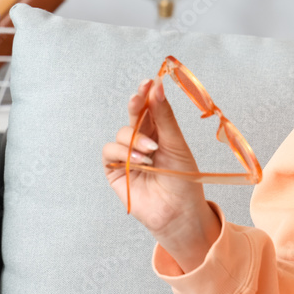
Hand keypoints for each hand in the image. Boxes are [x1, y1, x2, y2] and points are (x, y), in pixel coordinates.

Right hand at [102, 78, 220, 271]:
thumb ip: (164, 117)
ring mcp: (128, 155)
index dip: (147, 94)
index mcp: (160, 132)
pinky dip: (123, 152)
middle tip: (140, 95)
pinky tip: (141, 161)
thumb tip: (157, 88)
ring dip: (135, 139)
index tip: (149, 82)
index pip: (151, 108)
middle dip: (135, 104)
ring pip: (121, 133)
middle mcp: (142, 141)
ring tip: (152, 153)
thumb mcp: (177, 144)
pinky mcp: (116, 170)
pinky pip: (110, 151)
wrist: (179, 211)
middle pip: (133, 115)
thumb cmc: (184, 180)